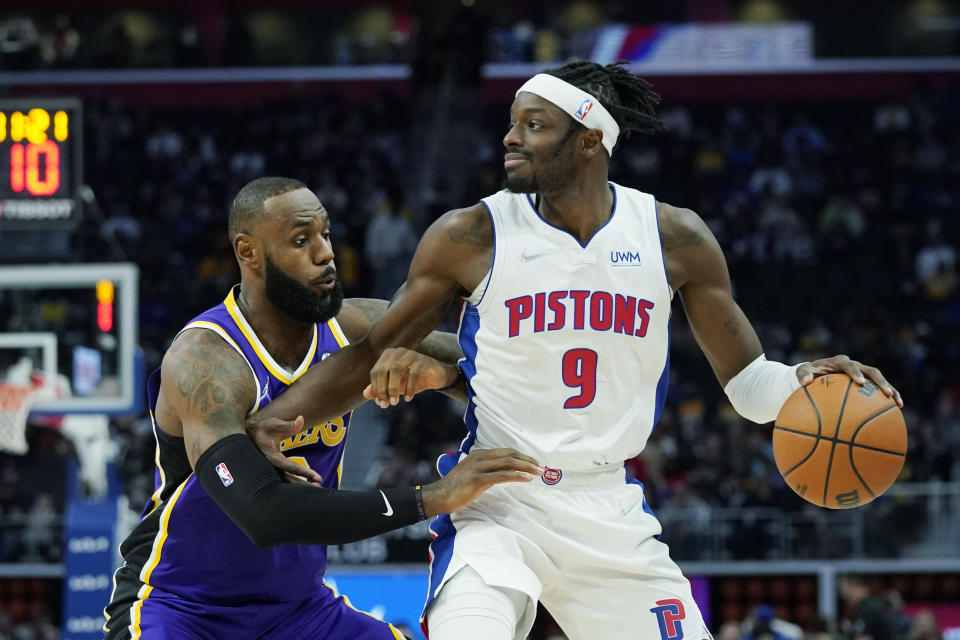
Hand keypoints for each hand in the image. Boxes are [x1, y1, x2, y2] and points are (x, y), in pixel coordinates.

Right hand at [245, 415, 323, 483]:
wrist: (245, 435)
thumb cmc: (261, 428)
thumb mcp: (273, 424)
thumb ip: (288, 425)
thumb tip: (302, 419)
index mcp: (271, 457)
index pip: (291, 467)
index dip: (305, 472)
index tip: (317, 477)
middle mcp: (270, 467)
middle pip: (289, 479)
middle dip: (304, 484)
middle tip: (319, 486)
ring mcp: (270, 471)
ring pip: (287, 481)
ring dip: (300, 485)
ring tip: (317, 487)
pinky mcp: (272, 471)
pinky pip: (284, 479)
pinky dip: (295, 482)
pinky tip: (306, 484)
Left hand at [363, 347, 458, 408]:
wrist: (435, 376)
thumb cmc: (411, 380)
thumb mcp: (395, 386)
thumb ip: (379, 389)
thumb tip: (365, 394)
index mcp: (388, 356)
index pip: (375, 372)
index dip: (376, 389)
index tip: (380, 403)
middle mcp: (398, 352)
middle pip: (383, 370)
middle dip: (383, 389)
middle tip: (386, 405)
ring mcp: (411, 354)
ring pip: (396, 370)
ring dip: (393, 389)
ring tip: (395, 402)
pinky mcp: (423, 360)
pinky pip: (413, 374)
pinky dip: (409, 388)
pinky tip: (408, 398)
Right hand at [420, 448, 542, 516]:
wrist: (438, 497)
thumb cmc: (455, 490)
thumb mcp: (473, 477)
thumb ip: (487, 473)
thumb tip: (503, 475)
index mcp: (479, 455)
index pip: (505, 452)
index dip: (521, 456)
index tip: (534, 462)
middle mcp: (480, 457)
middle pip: (509, 455)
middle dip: (527, 460)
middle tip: (541, 466)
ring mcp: (478, 467)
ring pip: (508, 463)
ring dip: (526, 467)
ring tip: (539, 472)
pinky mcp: (478, 479)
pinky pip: (502, 475)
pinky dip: (516, 475)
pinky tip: (527, 478)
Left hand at [797, 355, 902, 407]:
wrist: (816, 374)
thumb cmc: (808, 373)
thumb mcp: (802, 372)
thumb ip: (803, 375)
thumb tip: (805, 382)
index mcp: (840, 362)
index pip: (849, 365)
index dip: (856, 372)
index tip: (861, 382)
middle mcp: (854, 366)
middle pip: (872, 371)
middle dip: (880, 382)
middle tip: (886, 393)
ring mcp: (863, 374)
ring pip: (880, 381)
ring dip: (891, 390)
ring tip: (898, 403)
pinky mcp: (867, 384)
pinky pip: (879, 392)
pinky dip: (888, 400)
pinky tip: (896, 411)